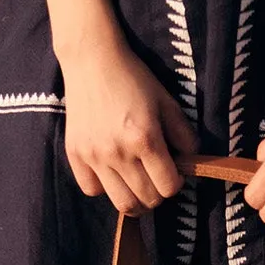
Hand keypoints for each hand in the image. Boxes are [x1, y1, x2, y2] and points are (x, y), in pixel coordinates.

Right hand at [62, 40, 196, 216]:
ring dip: (136, 199)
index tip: (174, 170)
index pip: (169, 186)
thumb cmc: (134, 79)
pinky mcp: (75, 154)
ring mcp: (94, 156)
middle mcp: (118, 152)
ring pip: (122, 203)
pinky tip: (112, 172)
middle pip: (147, 199)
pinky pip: (92, 190)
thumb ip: (184, 135)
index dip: (177, 182)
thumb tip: (189, 162)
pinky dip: (105, 188)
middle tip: (157, 177)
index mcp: (145, 139)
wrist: (93, 61)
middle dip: (159, 193)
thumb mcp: (167, 103)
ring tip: (138, 184)